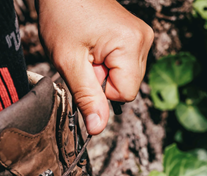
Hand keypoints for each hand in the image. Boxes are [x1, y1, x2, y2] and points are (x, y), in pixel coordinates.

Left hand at [38, 0, 153, 133]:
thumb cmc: (62, 15)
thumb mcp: (68, 62)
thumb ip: (86, 97)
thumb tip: (98, 129)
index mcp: (132, 44)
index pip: (125, 95)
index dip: (100, 91)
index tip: (85, 71)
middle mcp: (144, 40)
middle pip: (126, 87)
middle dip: (100, 81)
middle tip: (83, 59)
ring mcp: (141, 37)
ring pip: (123, 78)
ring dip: (101, 73)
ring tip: (86, 50)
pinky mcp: (134, 37)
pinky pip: (121, 66)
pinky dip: (104, 63)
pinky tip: (92, 46)